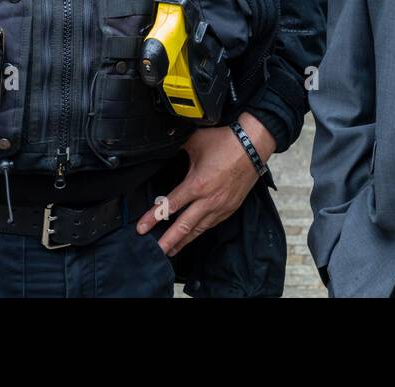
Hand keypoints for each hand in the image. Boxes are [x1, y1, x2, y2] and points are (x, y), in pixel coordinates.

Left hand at [134, 112, 274, 256]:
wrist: (254, 145)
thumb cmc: (225, 142)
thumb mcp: (195, 141)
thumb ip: (177, 147)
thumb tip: (164, 145)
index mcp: (196, 185)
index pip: (169, 206)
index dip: (153, 218)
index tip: (141, 229)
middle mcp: (208, 200)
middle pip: (183, 227)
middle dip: (168, 241)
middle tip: (156, 253)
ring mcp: (221, 206)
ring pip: (198, 229)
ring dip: (184, 241)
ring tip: (172, 250)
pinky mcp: (231, 207)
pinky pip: (212, 224)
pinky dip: (200, 231)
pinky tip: (194, 234)